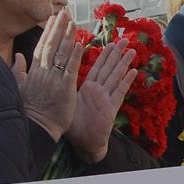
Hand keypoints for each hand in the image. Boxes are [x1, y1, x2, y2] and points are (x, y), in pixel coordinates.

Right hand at [14, 11, 81, 140]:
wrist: (37, 128)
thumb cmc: (30, 110)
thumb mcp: (19, 88)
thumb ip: (18, 70)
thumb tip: (17, 56)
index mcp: (34, 71)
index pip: (42, 46)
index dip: (48, 31)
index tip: (53, 18)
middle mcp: (43, 72)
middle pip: (52, 45)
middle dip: (59, 27)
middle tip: (65, 12)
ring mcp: (54, 79)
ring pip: (62, 53)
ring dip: (68, 36)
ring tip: (74, 22)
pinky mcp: (65, 88)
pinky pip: (70, 68)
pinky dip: (75, 56)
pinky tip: (80, 44)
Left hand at [64, 39, 136, 163]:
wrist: (83, 144)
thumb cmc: (74, 126)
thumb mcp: (66, 102)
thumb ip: (63, 88)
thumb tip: (50, 76)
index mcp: (87, 88)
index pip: (96, 67)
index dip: (103, 54)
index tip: (110, 42)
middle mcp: (98, 91)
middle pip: (109, 68)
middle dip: (117, 54)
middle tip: (125, 39)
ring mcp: (106, 99)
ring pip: (116, 77)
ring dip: (124, 63)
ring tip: (132, 51)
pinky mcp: (110, 108)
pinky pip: (119, 93)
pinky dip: (126, 82)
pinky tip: (134, 72)